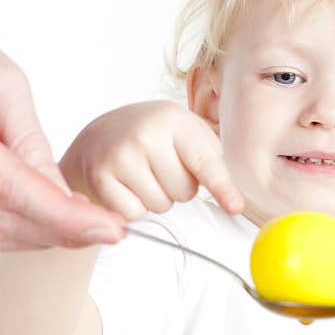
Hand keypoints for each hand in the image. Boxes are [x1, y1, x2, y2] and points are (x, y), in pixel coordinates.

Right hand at [59, 101, 243, 219]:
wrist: (99, 137)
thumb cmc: (154, 140)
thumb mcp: (186, 134)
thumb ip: (212, 161)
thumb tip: (235, 201)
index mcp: (174, 119)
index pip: (204, 161)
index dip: (222, 187)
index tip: (235, 206)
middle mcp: (145, 133)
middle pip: (184, 192)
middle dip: (177, 188)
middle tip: (159, 168)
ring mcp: (119, 154)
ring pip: (160, 205)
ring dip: (155, 198)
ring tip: (141, 175)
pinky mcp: (99, 177)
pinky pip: (134, 214)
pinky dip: (133, 208)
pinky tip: (125, 186)